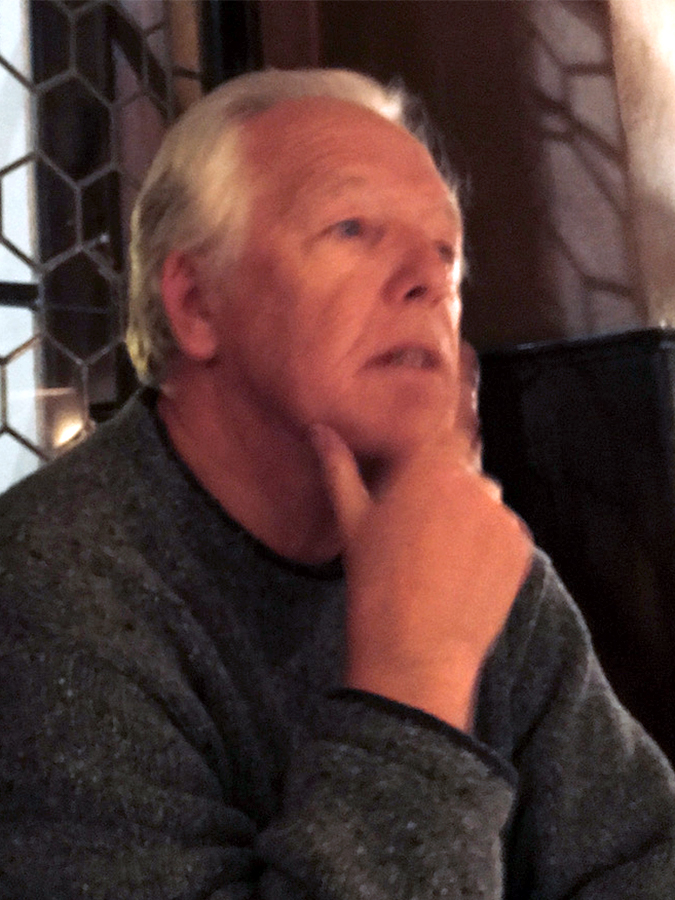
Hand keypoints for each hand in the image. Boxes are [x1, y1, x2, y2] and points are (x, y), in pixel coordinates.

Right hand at [312, 343, 531, 731]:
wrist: (416, 652)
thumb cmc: (375, 584)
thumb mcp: (353, 521)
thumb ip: (339, 467)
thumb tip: (318, 430)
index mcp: (428, 464)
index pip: (441, 430)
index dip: (430, 446)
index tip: (421, 464)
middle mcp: (472, 479)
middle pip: (463, 468)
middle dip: (446, 487)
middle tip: (422, 527)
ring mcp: (501, 513)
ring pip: (485, 500)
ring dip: (470, 515)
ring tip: (443, 556)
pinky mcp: (522, 545)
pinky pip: (506, 531)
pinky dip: (491, 544)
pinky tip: (464, 571)